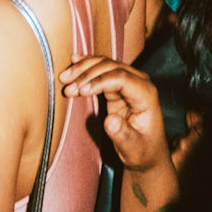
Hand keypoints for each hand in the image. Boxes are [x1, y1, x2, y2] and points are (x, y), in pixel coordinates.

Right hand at [60, 55, 170, 177]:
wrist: (147, 152)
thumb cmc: (142, 151)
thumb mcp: (133, 149)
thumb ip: (123, 135)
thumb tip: (109, 120)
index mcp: (146, 94)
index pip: (121, 78)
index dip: (99, 81)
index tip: (81, 91)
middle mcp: (139, 83)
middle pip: (111, 67)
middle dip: (86, 74)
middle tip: (67, 87)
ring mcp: (129, 81)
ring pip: (104, 65)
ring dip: (83, 69)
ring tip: (64, 78)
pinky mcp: (118, 85)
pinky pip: (101, 70)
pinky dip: (87, 66)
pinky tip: (74, 60)